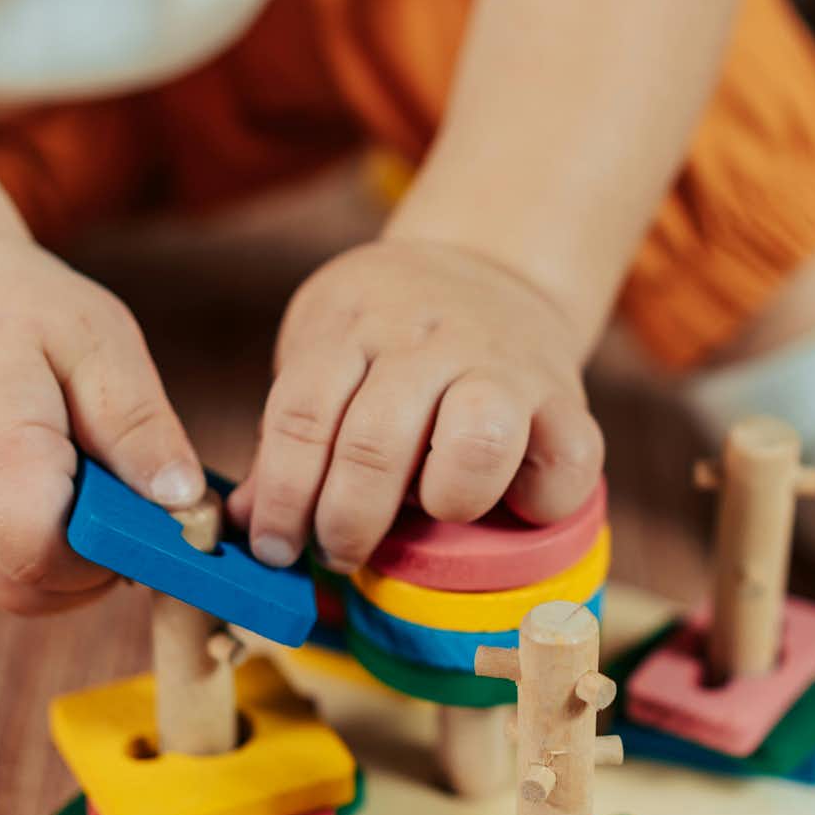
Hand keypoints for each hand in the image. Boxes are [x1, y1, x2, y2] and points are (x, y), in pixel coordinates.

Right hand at [0, 236, 202, 613]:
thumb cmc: (14, 307)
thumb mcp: (97, 340)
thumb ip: (138, 425)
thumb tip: (185, 505)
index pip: (41, 553)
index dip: (109, 550)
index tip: (147, 507)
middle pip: (31, 591)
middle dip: (100, 567)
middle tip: (131, 499)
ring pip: (20, 589)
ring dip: (79, 562)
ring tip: (100, 484)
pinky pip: (6, 567)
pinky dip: (52, 550)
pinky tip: (73, 489)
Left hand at [232, 238, 604, 573]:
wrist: (487, 263)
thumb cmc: (384, 335)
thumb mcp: (324, 352)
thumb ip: (290, 437)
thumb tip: (246, 526)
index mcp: (353, 325)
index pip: (304, 415)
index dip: (283, 496)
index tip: (274, 548)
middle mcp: (427, 338)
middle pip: (378, 440)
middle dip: (348, 519)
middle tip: (338, 552)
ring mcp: (502, 363)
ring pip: (480, 439)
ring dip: (446, 500)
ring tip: (429, 515)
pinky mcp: (564, 395)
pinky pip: (568, 460)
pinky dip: (538, 501)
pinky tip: (505, 508)